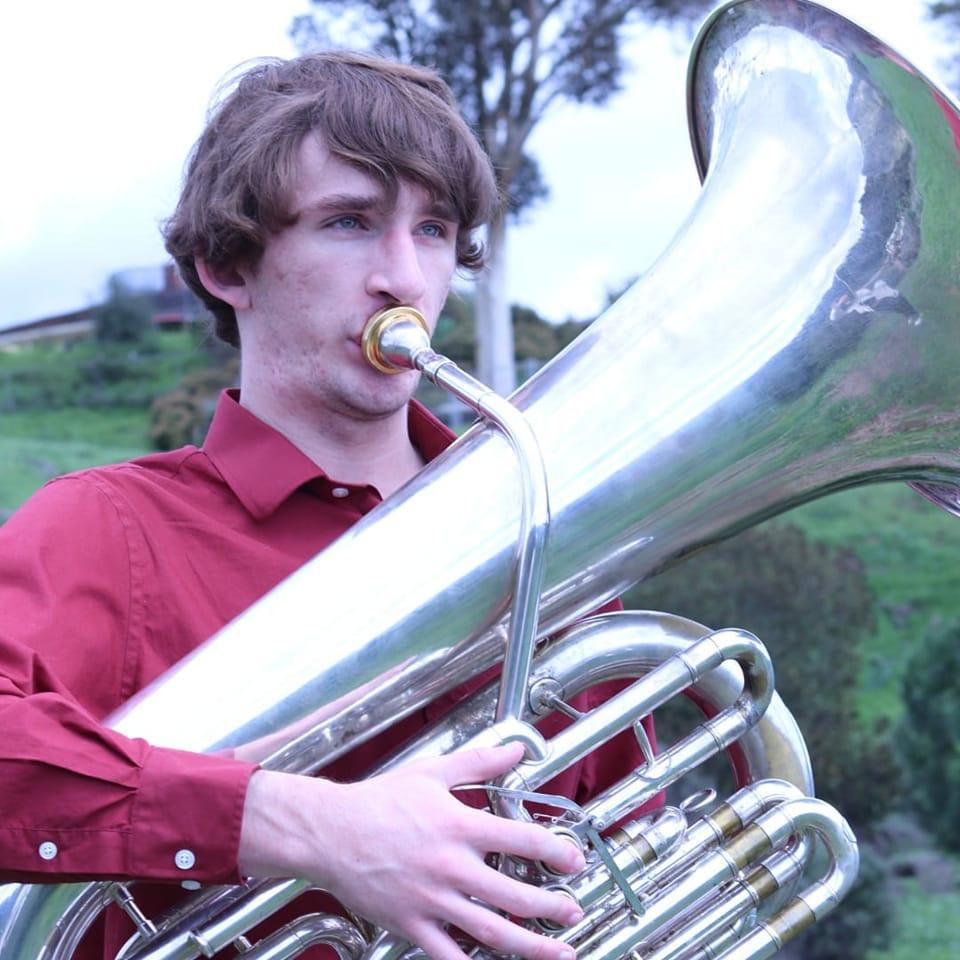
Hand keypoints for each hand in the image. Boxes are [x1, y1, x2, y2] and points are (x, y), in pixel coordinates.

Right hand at [240, 743, 584, 959]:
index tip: (575, 861)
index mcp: (459, 826)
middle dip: (552, 908)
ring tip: (558, 951)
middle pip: (515, 895)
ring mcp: (430, 899)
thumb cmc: (380, 800)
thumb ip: (479, 762)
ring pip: (490, 932)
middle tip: (574, 912)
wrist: (330, 831)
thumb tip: (516, 750)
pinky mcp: (410, 923)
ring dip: (530, 945)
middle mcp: (450, 866)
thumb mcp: (432, 773)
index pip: (522, 842)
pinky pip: (446, 954)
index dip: (556, 853)